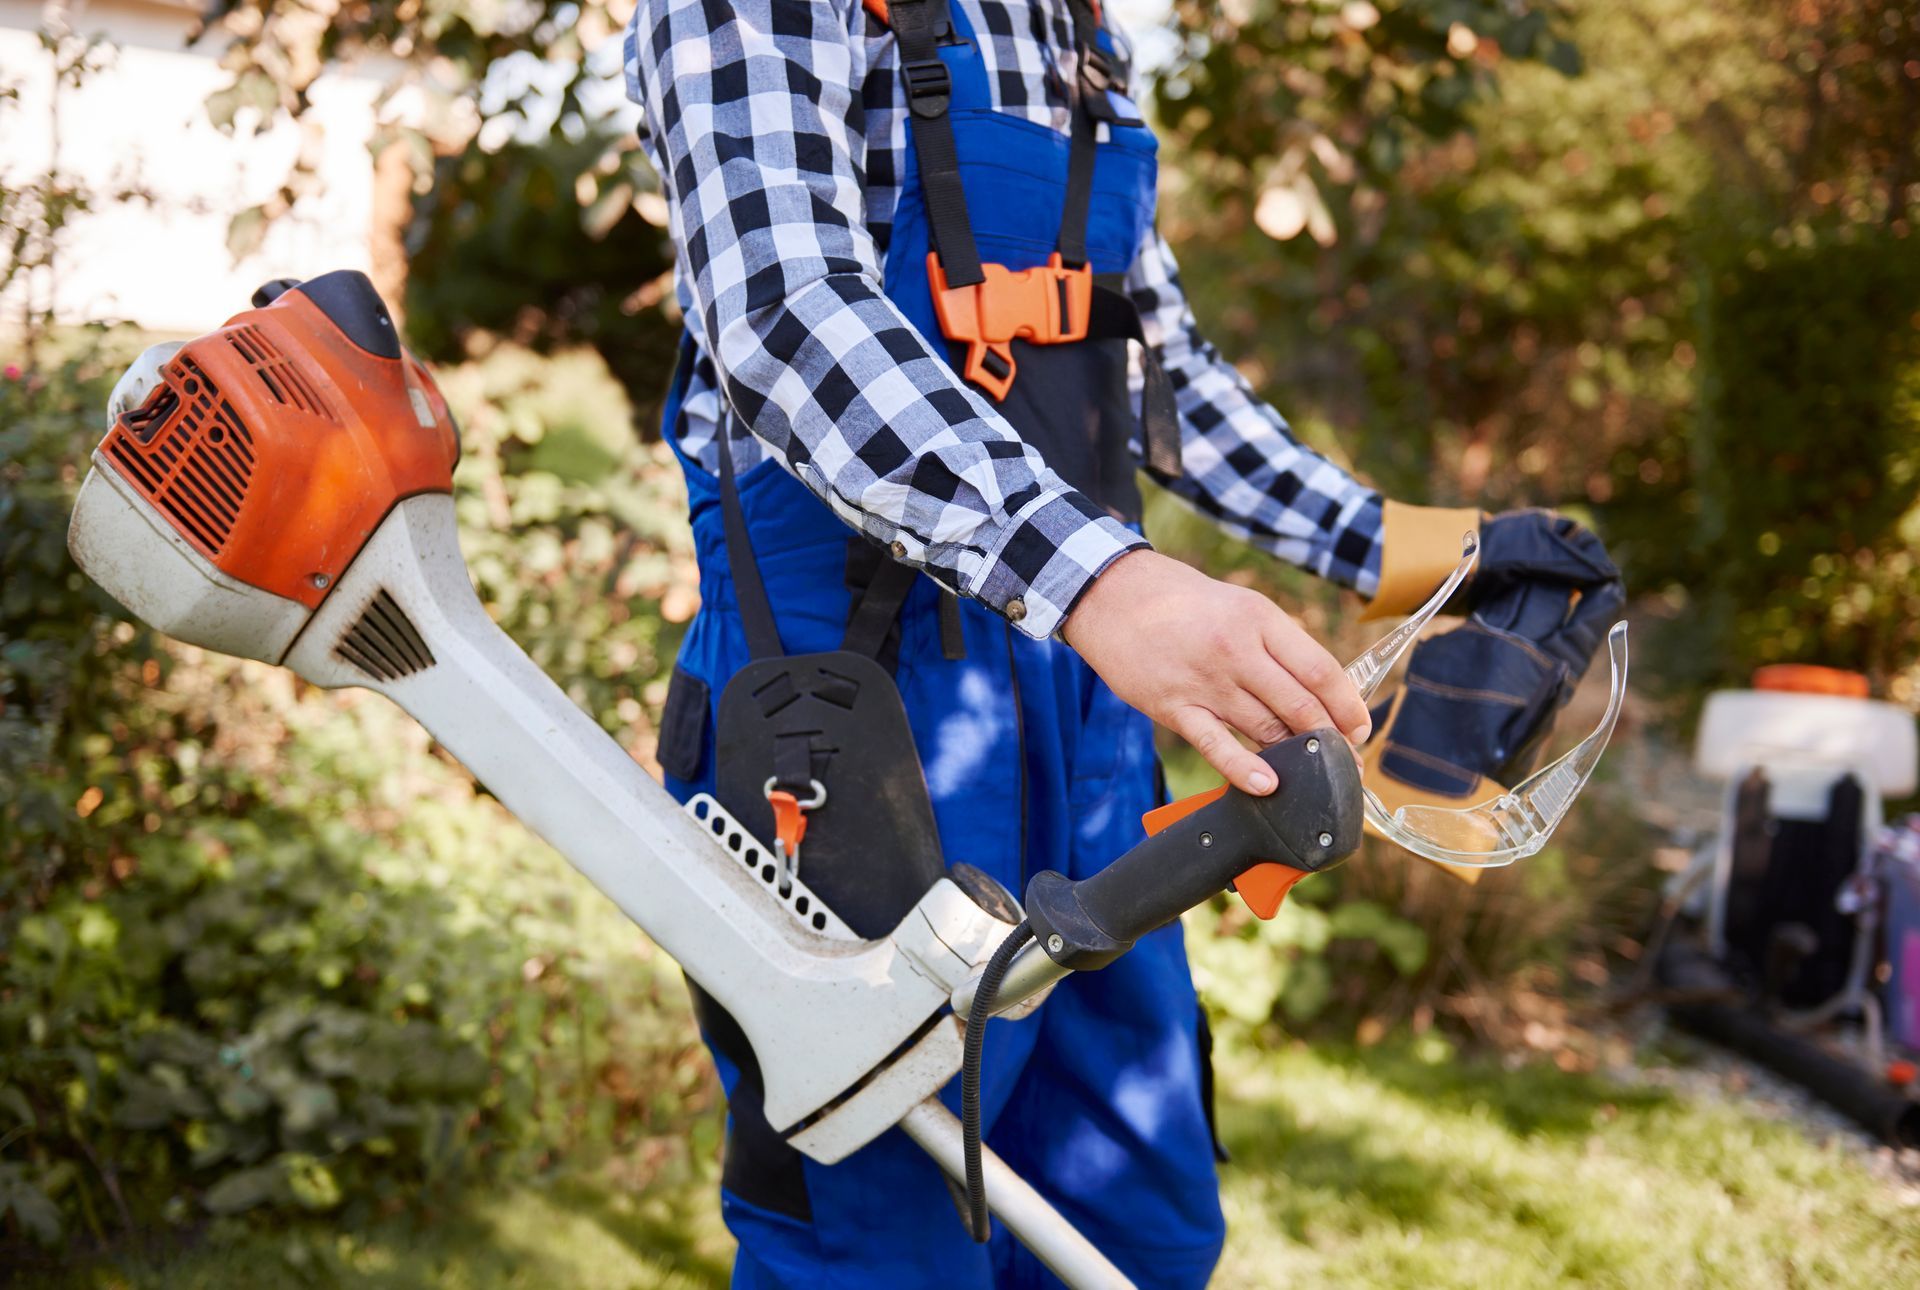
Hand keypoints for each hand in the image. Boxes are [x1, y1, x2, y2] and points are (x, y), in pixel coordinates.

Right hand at [1062, 550, 1370, 794]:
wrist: (1112, 594)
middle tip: (1346, 763)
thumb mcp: (1239, 605)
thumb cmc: (1181, 602)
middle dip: (1331, 740)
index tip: (1360, 729)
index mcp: (1260, 619)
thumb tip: (1314, 692)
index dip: (1348, 706)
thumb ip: (1276, 645)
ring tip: (1313, 776)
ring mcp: (1205, 681)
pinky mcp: (1174, 706)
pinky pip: (1216, 745)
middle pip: (1300, 705)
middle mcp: (1237, 649)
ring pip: (1265, 728)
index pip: (1321, 670)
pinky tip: (1266, 785)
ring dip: (1295, 756)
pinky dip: (1244, 768)